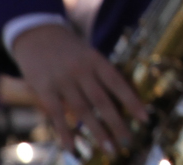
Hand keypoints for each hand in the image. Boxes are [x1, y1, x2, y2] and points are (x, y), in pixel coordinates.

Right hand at [10, 21, 144, 152]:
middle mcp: (81, 69)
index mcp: (96, 59)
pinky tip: (73, 148)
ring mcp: (62, 80)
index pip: (117, 83)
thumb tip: (121, 102)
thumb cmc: (69, 49)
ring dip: (97, 131)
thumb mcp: (89, 54)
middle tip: (128, 141)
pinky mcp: (44, 89)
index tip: (145, 118)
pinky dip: (65, 132)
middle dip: (117, 123)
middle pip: (102, 100)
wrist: (37, 34)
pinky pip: (56, 114)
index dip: (132, 101)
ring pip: (83, 110)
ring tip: (109, 148)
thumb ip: (101, 75)